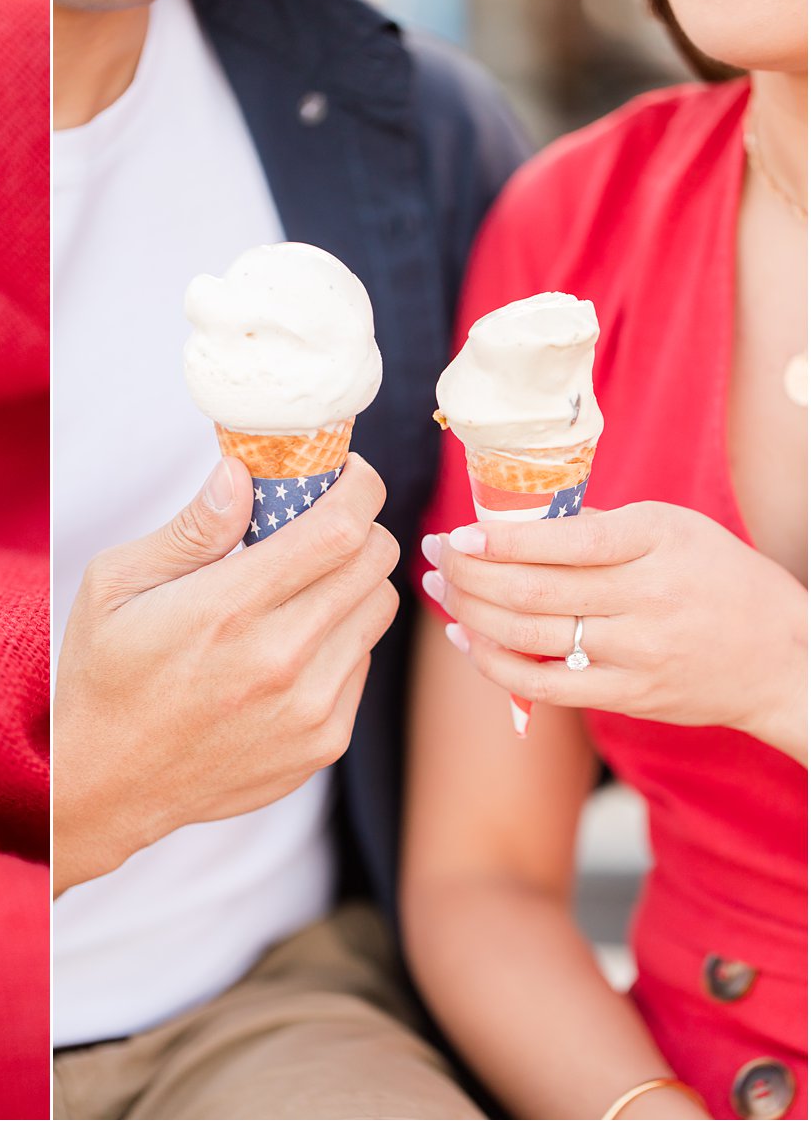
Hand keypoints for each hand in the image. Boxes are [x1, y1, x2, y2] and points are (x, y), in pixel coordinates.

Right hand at [54, 454, 399, 893]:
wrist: (107, 784)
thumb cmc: (105, 673)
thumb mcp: (117, 585)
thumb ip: (192, 528)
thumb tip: (242, 473)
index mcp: (228, 609)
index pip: (340, 529)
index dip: (358, 486)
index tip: (345, 475)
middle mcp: (280, 659)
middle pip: (374, 561)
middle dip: (354, 527)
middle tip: (316, 526)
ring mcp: (310, 707)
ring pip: (378, 610)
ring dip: (351, 583)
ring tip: (300, 588)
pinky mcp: (324, 743)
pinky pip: (363, 664)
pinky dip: (339, 641)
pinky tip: (288, 647)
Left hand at [421, 501, 807, 762]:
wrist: (783, 658)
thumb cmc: (718, 580)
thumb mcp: (673, 530)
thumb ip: (598, 526)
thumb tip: (513, 517)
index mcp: (658, 541)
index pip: (565, 540)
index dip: (501, 540)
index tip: (459, 533)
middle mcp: (648, 597)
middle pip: (533, 590)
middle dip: (469, 573)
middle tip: (437, 556)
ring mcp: (638, 652)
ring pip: (529, 635)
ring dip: (470, 612)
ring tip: (442, 590)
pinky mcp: (629, 695)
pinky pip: (543, 683)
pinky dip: (494, 661)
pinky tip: (466, 638)